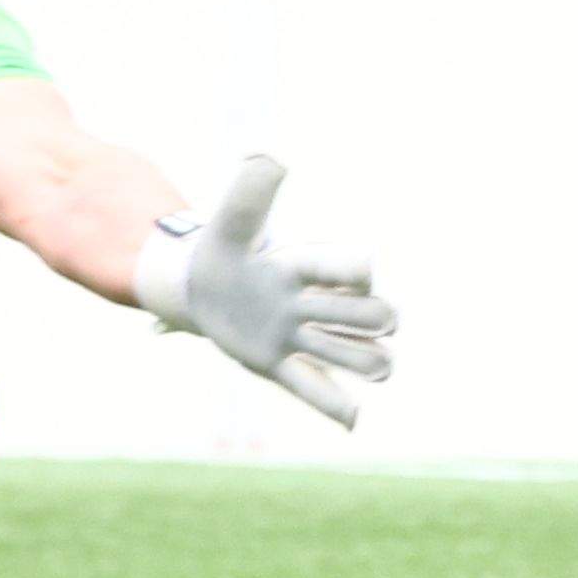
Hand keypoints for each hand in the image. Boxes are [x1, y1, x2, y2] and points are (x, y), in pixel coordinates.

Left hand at [135, 154, 395, 427]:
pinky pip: (314, 390)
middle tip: (371, 321)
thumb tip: (270, 158)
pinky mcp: (279, 364)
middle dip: (373, 318)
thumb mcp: (228, 223)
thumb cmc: (222, 250)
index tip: (362, 268)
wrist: (198, 285)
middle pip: (364, 315)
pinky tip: (354, 419)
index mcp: (302, 267)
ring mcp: (300, 338)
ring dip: (368, 361)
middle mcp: (312, 305)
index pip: (343, 268)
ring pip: (353, 354)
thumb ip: (248, 194)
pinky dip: (336, 405)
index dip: (355, 271)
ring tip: (379, 366)